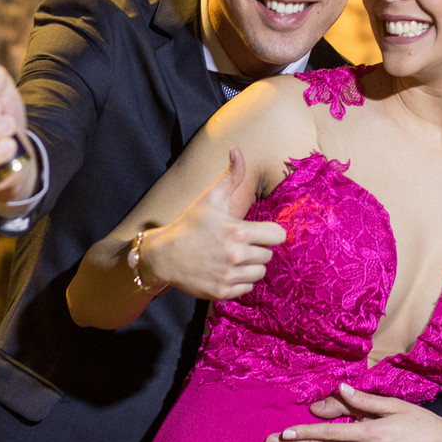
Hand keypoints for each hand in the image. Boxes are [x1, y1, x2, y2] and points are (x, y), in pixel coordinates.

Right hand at [142, 148, 285, 300]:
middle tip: (238, 243)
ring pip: (260, 273)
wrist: (163, 255)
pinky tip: (226, 270)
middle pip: (268, 255)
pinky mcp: (222, 292)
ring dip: (250, 265)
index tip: (257, 231)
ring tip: (232, 257)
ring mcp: (229, 276)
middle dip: (257, 248)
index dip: (269, 232)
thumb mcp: (210, 198)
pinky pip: (248, 288)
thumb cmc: (189, 224)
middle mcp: (235, 255)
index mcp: (237, 231)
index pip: (277, 236)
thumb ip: (230, 175)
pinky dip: (240, 281)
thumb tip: (237, 149)